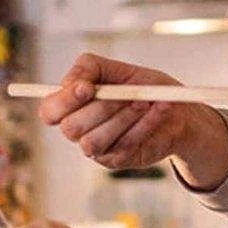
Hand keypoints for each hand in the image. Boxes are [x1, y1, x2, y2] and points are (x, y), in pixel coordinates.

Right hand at [36, 53, 227, 185]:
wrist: (178, 110)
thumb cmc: (143, 87)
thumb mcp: (118, 69)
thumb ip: (89, 68)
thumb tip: (72, 81)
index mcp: (72, 106)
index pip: (49, 112)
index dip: (63, 102)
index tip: (87, 88)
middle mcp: (79, 130)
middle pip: (71, 127)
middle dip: (102, 108)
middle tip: (129, 94)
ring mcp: (97, 148)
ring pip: (93, 141)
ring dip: (122, 119)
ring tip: (145, 102)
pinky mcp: (117, 160)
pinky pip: (123, 145)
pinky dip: (143, 125)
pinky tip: (158, 110)